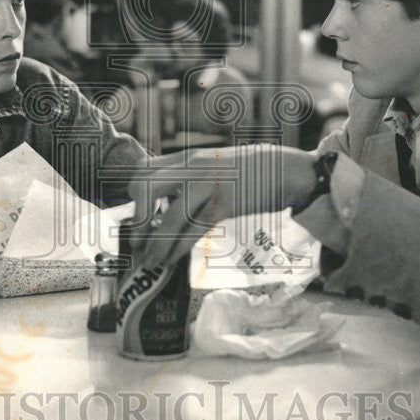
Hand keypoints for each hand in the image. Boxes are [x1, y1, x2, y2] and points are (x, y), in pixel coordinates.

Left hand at [127, 144, 316, 267]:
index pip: (144, 169)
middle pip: (145, 187)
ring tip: (149, 262)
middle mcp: (192, 168)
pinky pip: (192, 232)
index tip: (136, 216)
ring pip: (169, 218)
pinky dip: (176, 250)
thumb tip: (165, 199)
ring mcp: (208, 185)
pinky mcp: (225, 204)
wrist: (285, 168)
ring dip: (154, 244)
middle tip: (136, 239)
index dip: (134, 196)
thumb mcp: (213, 163)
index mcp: (187, 158)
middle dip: (138, 218)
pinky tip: (170, 261)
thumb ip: (189, 175)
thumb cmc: (249, 170)